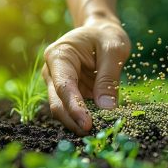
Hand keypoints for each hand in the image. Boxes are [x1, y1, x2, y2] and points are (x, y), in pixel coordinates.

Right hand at [43, 18, 130, 135]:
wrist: (100, 32)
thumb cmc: (106, 36)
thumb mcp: (114, 49)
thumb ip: (109, 77)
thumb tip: (106, 108)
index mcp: (59, 56)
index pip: (64, 86)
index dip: (74, 107)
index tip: (87, 125)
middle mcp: (52, 72)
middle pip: (58, 103)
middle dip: (74, 121)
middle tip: (93, 135)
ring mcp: (57, 84)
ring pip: (63, 110)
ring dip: (77, 123)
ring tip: (97, 134)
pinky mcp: (68, 94)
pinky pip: (73, 110)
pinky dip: (83, 119)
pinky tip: (97, 127)